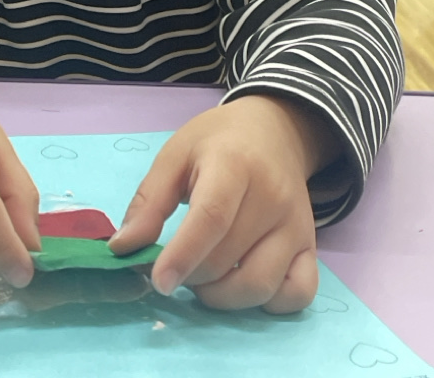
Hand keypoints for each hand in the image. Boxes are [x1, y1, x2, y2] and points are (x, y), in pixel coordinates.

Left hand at [108, 96, 339, 312]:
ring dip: (222, 296)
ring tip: (202, 279)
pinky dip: (268, 304)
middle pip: (228, 258)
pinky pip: (298, 294)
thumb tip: (122, 248)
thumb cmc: (217, 141)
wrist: (273, 130)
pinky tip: (242, 285)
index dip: (182, 255)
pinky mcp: (311, 247)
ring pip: (260, 285)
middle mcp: (272, 197)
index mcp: (234, 164)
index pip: (211, 218)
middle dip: (191, 276)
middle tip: (173, 266)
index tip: (157, 281)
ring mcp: (297, 225)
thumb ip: (149, 201)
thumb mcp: (175, 154)